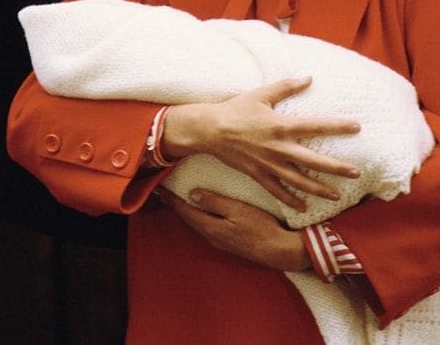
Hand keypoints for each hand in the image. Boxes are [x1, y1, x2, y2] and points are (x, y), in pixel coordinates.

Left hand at [156, 186, 310, 271]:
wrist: (280, 252)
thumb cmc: (261, 228)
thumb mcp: (237, 210)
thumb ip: (214, 202)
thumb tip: (192, 194)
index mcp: (210, 227)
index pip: (184, 210)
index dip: (170, 199)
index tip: (158, 188)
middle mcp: (211, 236)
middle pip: (187, 218)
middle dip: (174, 204)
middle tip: (162, 192)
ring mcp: (220, 241)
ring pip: (195, 223)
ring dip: (184, 210)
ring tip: (175, 199)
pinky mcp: (228, 242)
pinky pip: (205, 226)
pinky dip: (196, 216)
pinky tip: (198, 211)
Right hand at [161, 77, 360, 210]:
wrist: (209, 129)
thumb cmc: (235, 109)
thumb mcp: (261, 94)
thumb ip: (286, 86)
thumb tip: (308, 77)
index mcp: (281, 126)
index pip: (316, 126)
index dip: (337, 126)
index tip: (357, 127)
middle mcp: (278, 148)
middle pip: (313, 161)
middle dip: (337, 168)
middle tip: (356, 173)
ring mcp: (268, 164)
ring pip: (299, 180)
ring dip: (319, 189)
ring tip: (337, 195)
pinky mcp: (257, 173)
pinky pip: (277, 190)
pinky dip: (290, 199)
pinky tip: (303, 206)